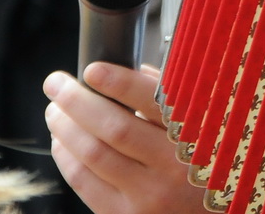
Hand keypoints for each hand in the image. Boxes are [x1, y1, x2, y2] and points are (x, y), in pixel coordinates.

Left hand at [44, 63, 206, 213]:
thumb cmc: (208, 165)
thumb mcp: (209, 127)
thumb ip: (177, 98)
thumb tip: (135, 72)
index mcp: (197, 135)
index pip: (154, 102)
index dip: (120, 83)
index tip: (93, 69)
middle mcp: (173, 166)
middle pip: (114, 128)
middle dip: (77, 102)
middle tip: (56, 84)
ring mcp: (148, 194)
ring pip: (92, 155)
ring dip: (65, 128)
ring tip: (55, 111)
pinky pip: (84, 183)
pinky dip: (66, 157)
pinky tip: (61, 142)